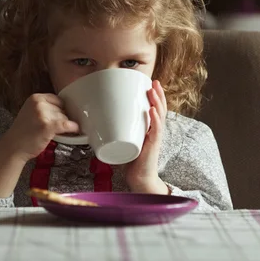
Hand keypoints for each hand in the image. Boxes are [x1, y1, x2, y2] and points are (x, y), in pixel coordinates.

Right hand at [4, 93, 79, 161]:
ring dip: (66, 125)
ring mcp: (43, 114)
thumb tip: (65, 109)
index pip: (57, 99)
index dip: (61, 109)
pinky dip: (73, 128)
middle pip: (62, 108)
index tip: (61, 115)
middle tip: (57, 127)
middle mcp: (39, 103)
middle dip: (62, 118)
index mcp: (35, 98)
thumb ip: (45, 108)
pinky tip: (74, 130)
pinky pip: (67, 124)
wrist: (13, 147)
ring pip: (65, 117)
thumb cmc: (23, 132)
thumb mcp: (31, 112)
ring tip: (59, 132)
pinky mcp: (48, 126)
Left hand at [125, 80, 169, 194]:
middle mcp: (155, 131)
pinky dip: (154, 120)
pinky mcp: (152, 146)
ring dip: (157, 102)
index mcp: (150, 129)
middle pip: (160, 109)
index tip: (150, 83)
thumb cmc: (131, 161)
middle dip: (158, 94)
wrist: (139, 179)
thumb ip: (117, 131)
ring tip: (153, 91)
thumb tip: (99, 120)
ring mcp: (155, 138)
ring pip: (160, 117)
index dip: (155, 96)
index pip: (156, 109)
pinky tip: (152, 111)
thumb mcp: (125, 141)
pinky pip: (156, 130)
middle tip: (153, 82)